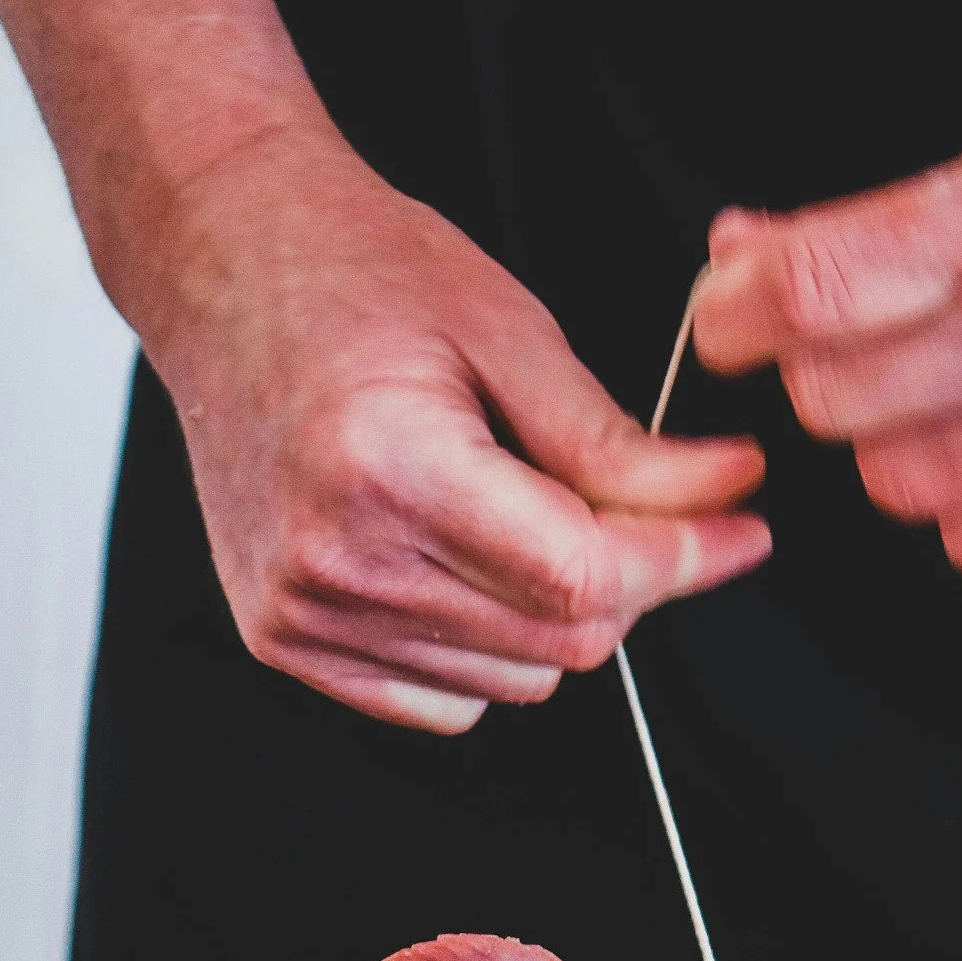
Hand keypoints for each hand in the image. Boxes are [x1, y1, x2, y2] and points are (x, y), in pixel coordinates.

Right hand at [141, 125, 768, 729]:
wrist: (223, 260)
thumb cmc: (354, 271)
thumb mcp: (509, 332)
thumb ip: (617, 443)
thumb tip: (725, 495)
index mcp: (388, 466)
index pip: (582, 576)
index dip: (682, 560)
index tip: (738, 531)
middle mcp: (334, 555)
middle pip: (560, 641)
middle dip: (626, 582)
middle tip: (629, 505)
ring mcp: (301, 610)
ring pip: (515, 680)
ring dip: (554, 615)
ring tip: (515, 510)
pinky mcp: (285, 639)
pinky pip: (445, 700)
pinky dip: (486, 649)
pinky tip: (461, 561)